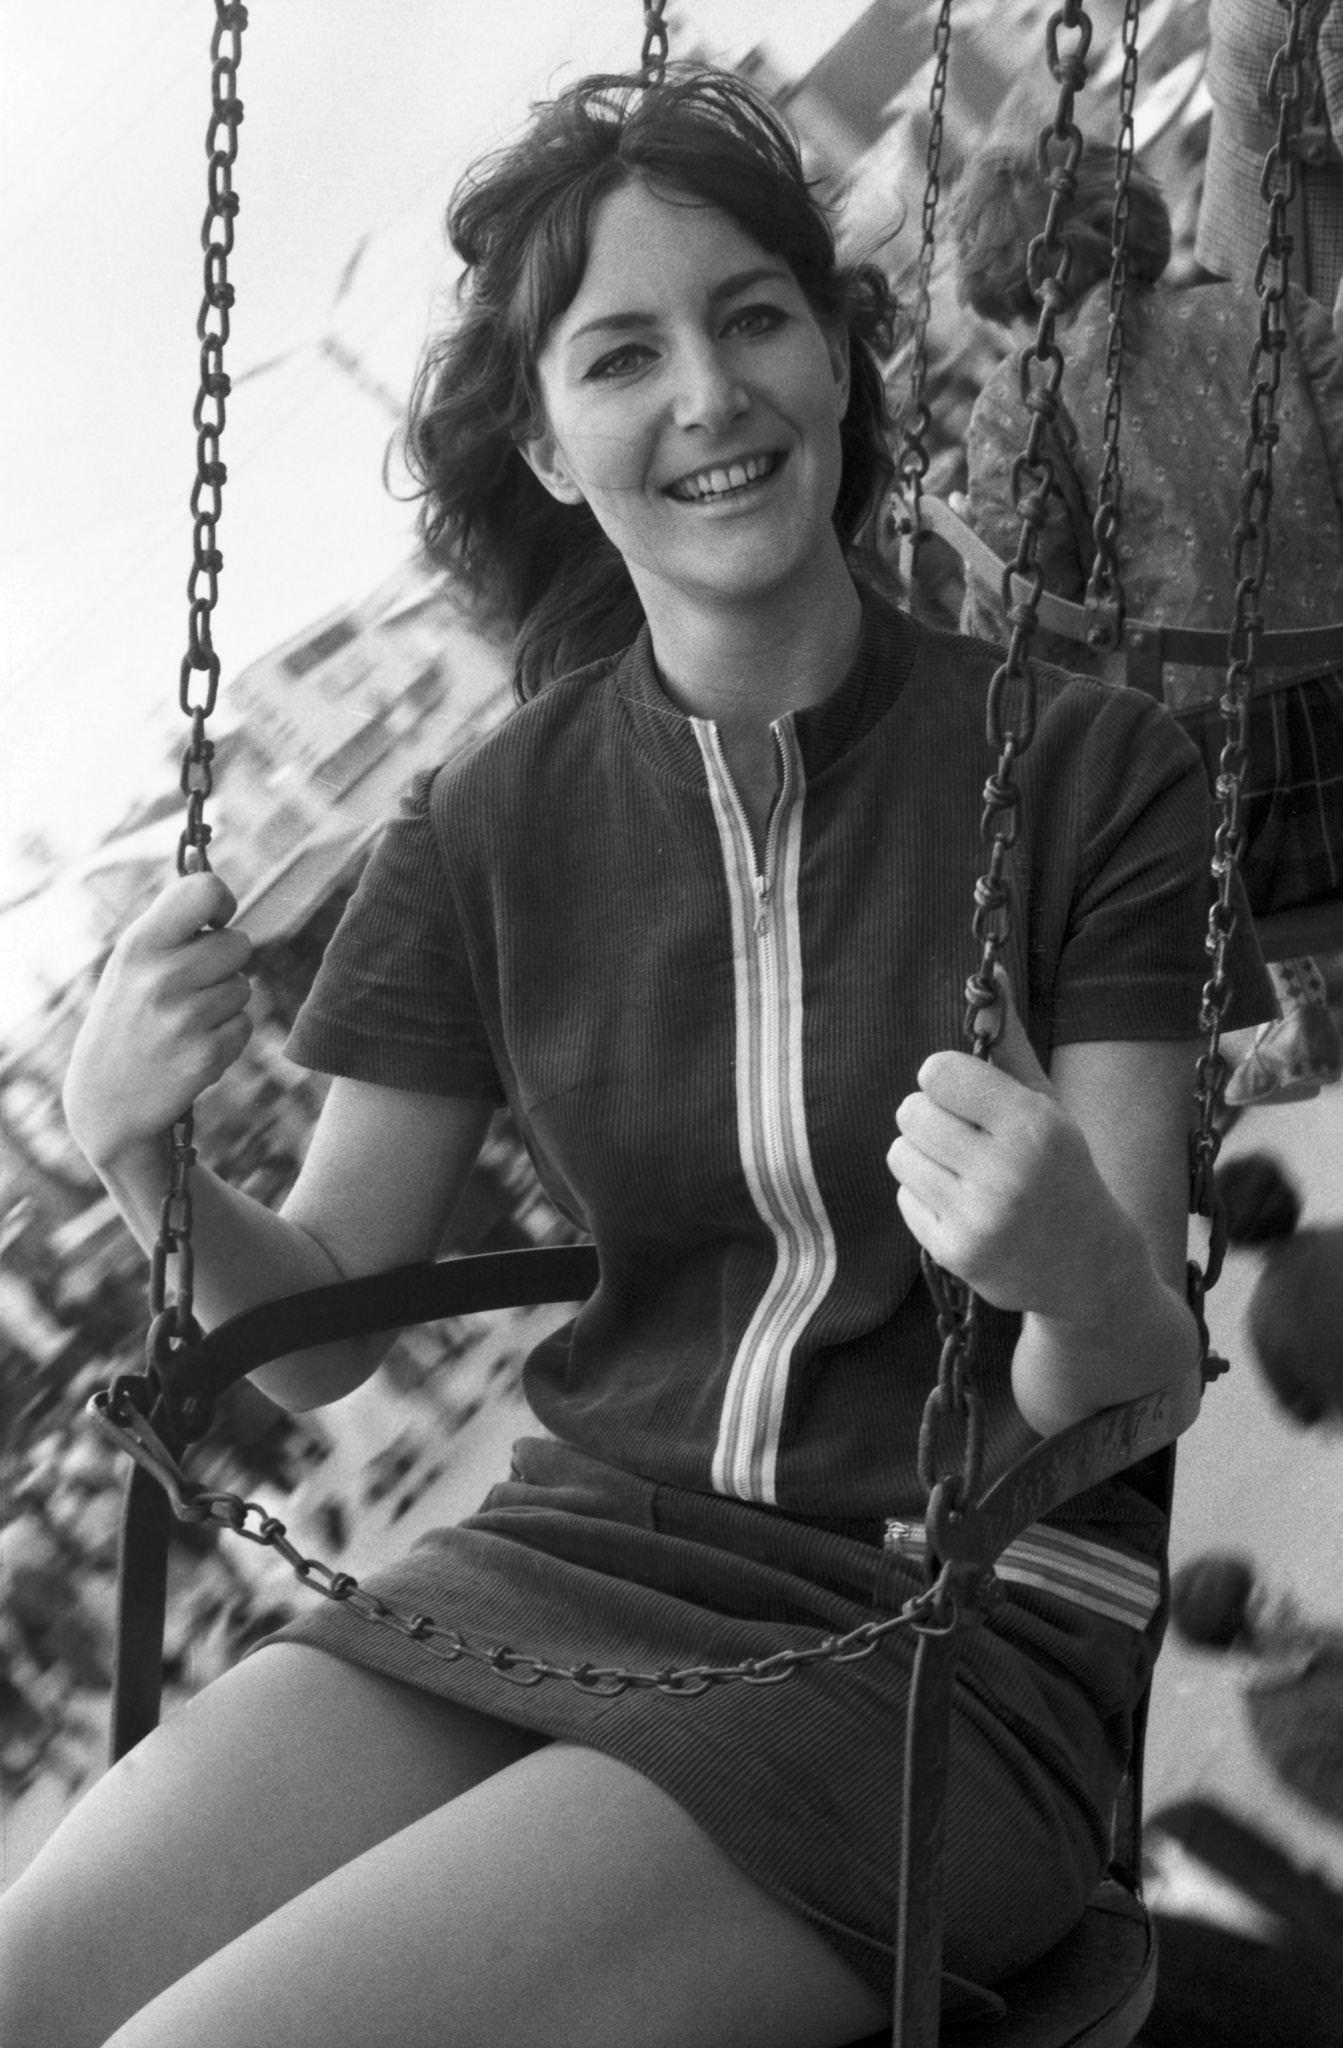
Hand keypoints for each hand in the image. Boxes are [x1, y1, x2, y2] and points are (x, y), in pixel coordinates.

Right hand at [63, 872, 253, 1168]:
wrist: (106, 1098)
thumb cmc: (128, 1016)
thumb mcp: (132, 964)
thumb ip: (171, 925)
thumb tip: (205, 870)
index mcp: (140, 944)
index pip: (204, 890)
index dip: (222, 901)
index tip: (215, 920)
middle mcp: (161, 978)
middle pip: (239, 944)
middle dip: (226, 963)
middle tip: (192, 985)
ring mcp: (184, 1019)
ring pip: (244, 987)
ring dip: (225, 1002)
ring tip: (185, 1021)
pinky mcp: (205, 1056)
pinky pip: (245, 1025)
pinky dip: (228, 1036)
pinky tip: (193, 1047)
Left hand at [886, 975, 1126, 1325]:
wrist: (1089, 1268)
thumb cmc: (1061, 1169)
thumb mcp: (1046, 1104)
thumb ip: (1009, 1041)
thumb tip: (989, 973)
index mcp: (1033, 1124)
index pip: (937, 1072)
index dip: (945, 1079)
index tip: (964, 1093)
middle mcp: (1005, 1171)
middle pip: (912, 1111)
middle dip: (932, 1117)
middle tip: (966, 1136)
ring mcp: (978, 1217)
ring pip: (900, 1153)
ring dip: (923, 1156)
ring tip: (964, 1170)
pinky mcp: (954, 1253)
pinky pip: (904, 1196)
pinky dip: (924, 1196)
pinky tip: (964, 1205)